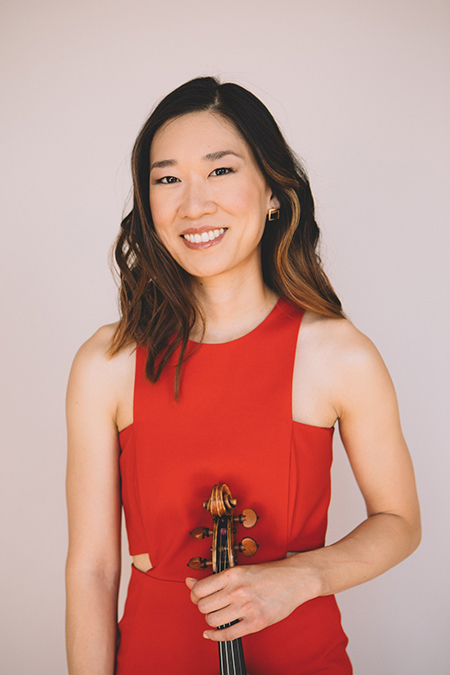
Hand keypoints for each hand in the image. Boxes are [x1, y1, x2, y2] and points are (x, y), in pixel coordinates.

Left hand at [185, 558, 318, 640]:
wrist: (295, 579)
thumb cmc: (269, 573)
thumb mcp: (240, 569)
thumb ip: (215, 577)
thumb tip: (189, 581)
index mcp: (233, 574)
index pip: (199, 589)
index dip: (194, 594)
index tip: (197, 595)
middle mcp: (237, 591)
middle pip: (203, 606)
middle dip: (203, 607)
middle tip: (210, 604)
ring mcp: (247, 608)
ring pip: (212, 620)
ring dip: (211, 620)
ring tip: (218, 614)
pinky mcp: (256, 623)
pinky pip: (227, 635)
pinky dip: (215, 636)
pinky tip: (211, 633)